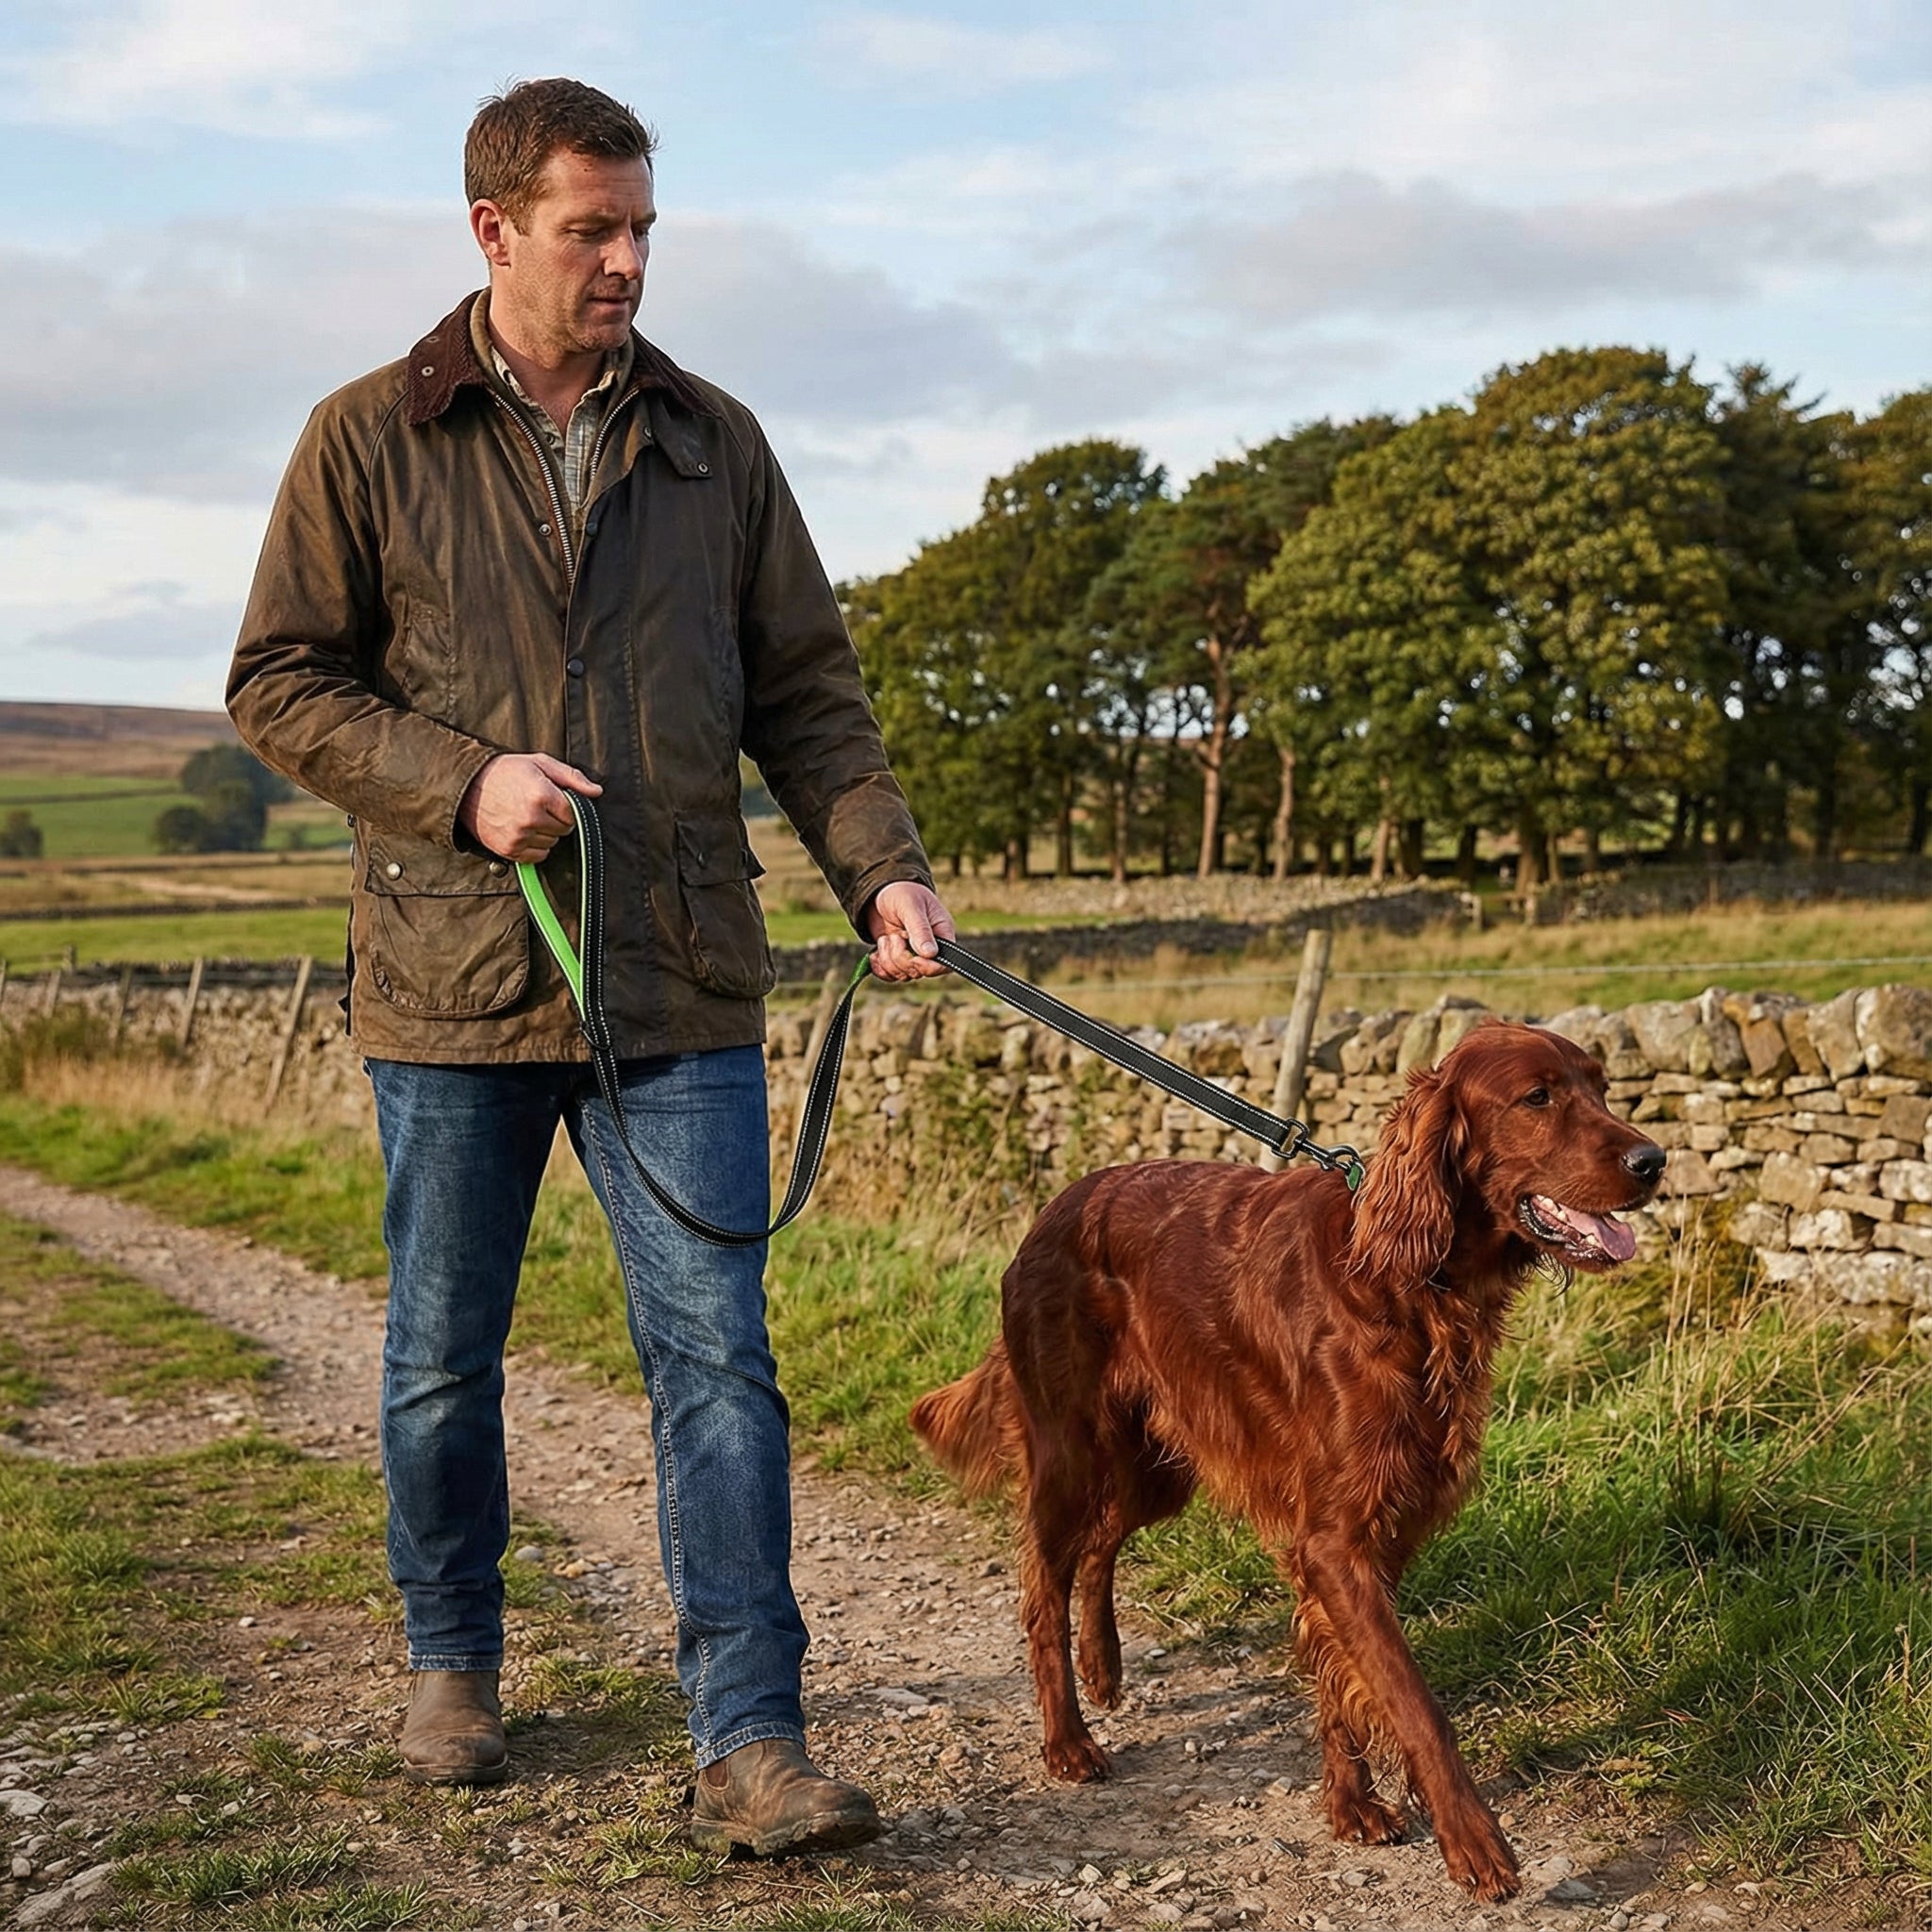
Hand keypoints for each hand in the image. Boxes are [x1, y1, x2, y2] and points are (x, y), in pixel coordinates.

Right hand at [458, 753, 602, 861]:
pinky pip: (537, 856)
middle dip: (556, 820)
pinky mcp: (509, 850)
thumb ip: (571, 777)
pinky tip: (523, 830)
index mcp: (541, 795)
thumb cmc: (505, 772)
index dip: (567, 808)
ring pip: (551, 843)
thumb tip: (597, 791)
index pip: (573, 814)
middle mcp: (531, 818)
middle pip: (563, 830)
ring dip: (545, 833)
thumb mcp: (539, 763)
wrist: (467, 786)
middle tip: (539, 807)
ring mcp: (519, 836)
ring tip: (528, 816)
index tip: (555, 800)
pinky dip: (534, 847)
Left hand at [866, 880, 954, 981]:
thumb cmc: (902, 892)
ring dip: (888, 959)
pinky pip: (889, 975)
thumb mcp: (911, 907)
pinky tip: (875, 953)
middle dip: (901, 958)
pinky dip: (879, 967)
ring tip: (886, 938)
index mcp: (941, 934)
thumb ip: (920, 930)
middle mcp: (929, 948)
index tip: (913, 957)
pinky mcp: (896, 958)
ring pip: (903, 975)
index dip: (928, 966)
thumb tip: (931, 954)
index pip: (944, 963)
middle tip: (894, 936)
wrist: (881, 892)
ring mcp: (912, 955)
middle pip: (919, 971)